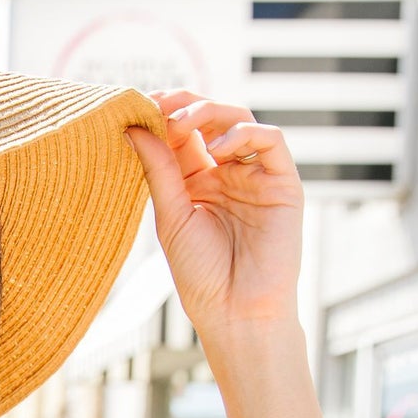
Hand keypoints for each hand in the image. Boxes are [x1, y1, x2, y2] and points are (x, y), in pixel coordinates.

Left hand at [125, 91, 304, 346]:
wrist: (237, 312)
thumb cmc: (201, 274)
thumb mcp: (171, 216)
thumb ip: (158, 170)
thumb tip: (134, 125)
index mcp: (196, 182)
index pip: (181, 135)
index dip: (162, 116)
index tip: (139, 105)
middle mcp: (227, 173)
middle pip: (210, 120)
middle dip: (184, 106)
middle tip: (160, 106)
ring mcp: (255, 176)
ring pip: (240, 120)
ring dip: (210, 112)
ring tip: (183, 123)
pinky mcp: (283, 183)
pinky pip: (271, 140)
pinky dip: (244, 134)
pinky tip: (219, 149)